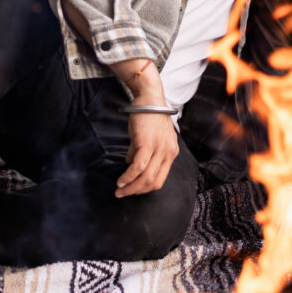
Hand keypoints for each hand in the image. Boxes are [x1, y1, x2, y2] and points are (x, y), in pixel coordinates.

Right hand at [114, 61, 177, 196]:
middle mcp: (168, 152)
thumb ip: (143, 151)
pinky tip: (121, 181)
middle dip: (137, 191)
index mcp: (171, 151)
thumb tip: (130, 162)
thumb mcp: (150, 136)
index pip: (161, 178)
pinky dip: (128, 177)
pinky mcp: (147, 144)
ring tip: (119, 190)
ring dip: (131, 187)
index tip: (133, 190)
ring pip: (145, 177)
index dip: (146, 187)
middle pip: (154, 182)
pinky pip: (138, 167)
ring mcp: (159, 149)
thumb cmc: (148, 115)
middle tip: (123, 194)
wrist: (149, 98)